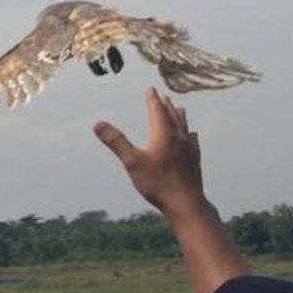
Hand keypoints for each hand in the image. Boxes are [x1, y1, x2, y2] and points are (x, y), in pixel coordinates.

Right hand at [94, 87, 205, 215]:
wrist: (186, 203)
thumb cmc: (157, 183)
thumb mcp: (131, 162)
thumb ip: (115, 141)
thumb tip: (97, 124)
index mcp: (163, 134)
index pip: (157, 110)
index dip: (152, 99)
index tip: (151, 89)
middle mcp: (179, 137)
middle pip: (172, 116)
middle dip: (166, 105)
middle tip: (163, 96)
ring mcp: (189, 148)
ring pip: (184, 126)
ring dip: (179, 115)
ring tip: (178, 109)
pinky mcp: (194, 160)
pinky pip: (192, 140)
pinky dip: (189, 133)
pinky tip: (192, 136)